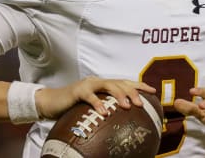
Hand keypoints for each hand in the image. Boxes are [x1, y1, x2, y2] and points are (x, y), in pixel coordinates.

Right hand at [35, 77, 155, 119]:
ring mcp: (88, 85)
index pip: (125, 82)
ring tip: (127, 106)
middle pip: (120, 82)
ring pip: (108, 85)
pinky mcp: (77, 91)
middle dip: (133, 92)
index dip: (140, 86)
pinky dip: (98, 103)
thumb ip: (106, 110)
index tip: (153, 92)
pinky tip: (104, 112)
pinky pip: (90, 96)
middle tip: (141, 103)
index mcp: (104, 85)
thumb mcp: (92, 109)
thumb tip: (123, 122)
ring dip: (119, 95)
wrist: (50, 103)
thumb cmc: (73, 107)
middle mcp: (98, 82)